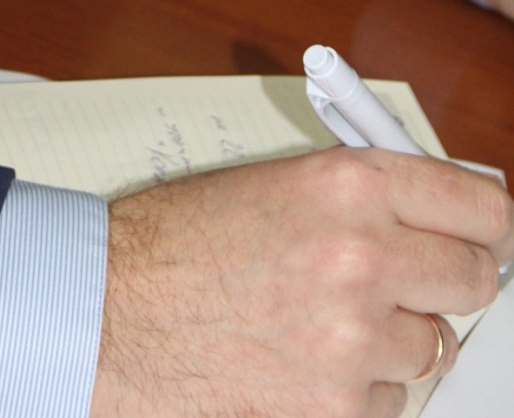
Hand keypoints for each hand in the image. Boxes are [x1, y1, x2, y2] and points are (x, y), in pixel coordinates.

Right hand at [89, 147, 513, 417]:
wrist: (106, 312)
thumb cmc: (171, 243)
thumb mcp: (271, 186)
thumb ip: (356, 197)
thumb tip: (429, 218)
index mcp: (347, 184)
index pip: (477, 206)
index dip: (487, 225)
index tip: (489, 237)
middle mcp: (363, 256)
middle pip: (471, 279)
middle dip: (448, 282)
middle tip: (414, 283)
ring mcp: (355, 339)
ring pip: (428, 347)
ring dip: (390, 341)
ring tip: (318, 323)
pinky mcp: (338, 407)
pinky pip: (387, 402)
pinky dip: (357, 390)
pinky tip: (298, 363)